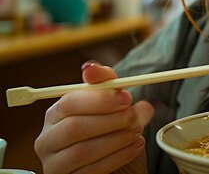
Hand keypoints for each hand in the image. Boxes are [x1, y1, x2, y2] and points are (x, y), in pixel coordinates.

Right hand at [35, 62, 154, 173]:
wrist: (119, 166)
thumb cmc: (112, 132)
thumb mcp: (114, 106)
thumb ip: (107, 86)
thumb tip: (92, 68)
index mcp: (56, 114)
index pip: (69, 102)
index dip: (99, 99)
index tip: (125, 97)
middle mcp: (48, 139)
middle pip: (73, 128)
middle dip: (109, 120)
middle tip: (132, 116)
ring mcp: (54, 164)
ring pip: (82, 151)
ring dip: (115, 140)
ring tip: (136, 132)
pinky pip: (91, 171)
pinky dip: (118, 157)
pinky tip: (134, 147)